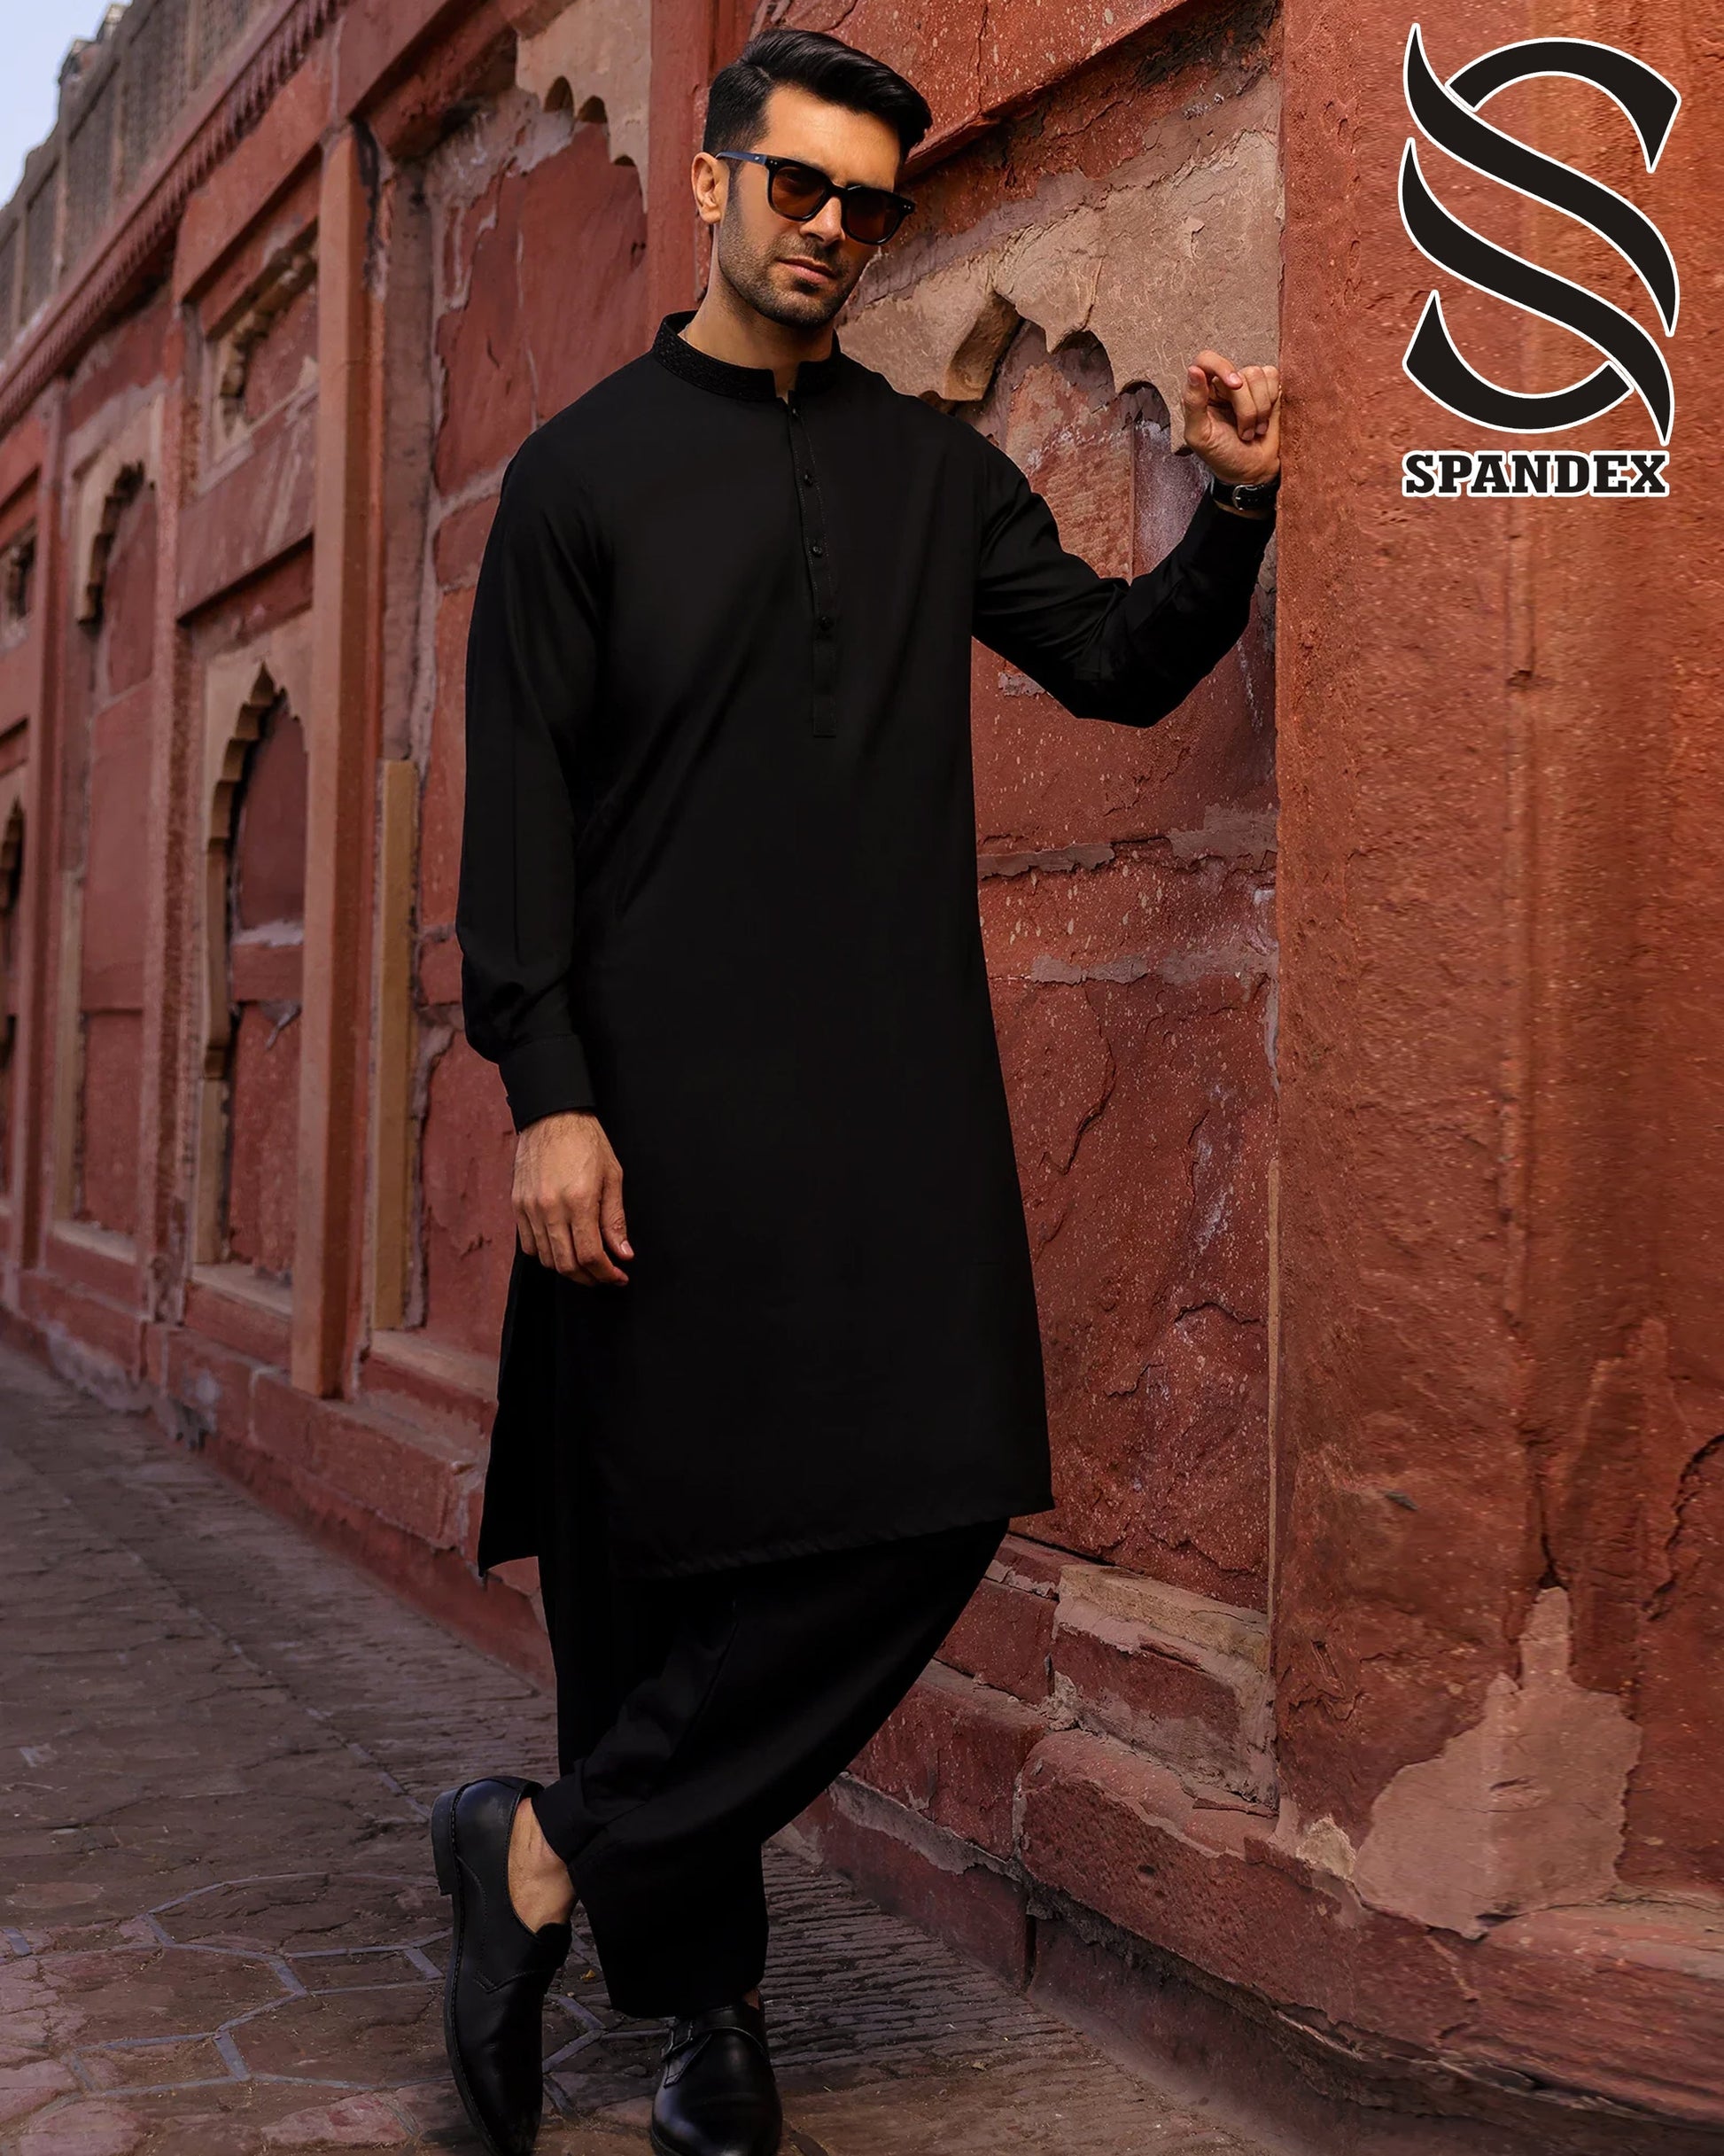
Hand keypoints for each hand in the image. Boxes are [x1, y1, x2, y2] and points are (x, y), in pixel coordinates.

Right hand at [512, 1110, 631, 1285]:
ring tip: (585, 1263)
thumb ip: (615, 1219)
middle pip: (566, 1264)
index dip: (606, 1274)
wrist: (552, 1116)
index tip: (618, 1277)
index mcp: (578, 1201)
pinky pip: (528, 1244)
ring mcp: (529, 1208)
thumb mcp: (613, 1177)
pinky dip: (546, 1254)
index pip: (590, 1255)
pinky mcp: (517, 1205)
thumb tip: (623, 1254)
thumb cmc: (586, 1141)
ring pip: (546, 1258)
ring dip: (567, 1268)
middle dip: (589, 1278)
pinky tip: (562, 1246)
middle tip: (604, 1276)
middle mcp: (550, 1208)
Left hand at [1180, 350, 1280, 485]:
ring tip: (1254, 429)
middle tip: (1243, 432)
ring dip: (1259, 409)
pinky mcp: (1268, 388)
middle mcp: (1224, 384)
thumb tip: (1194, 370)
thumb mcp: (1200, 435)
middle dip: (1245, 408)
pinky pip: (1273, 376)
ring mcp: (1247, 385)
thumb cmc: (1222, 456)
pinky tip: (1265, 419)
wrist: (1253, 471)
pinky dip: (1271, 400)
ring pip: (1258, 374)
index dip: (1222, 366)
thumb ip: (1193, 403)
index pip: (1206, 360)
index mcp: (1203, 392)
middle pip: (1239, 373)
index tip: (1235, 385)